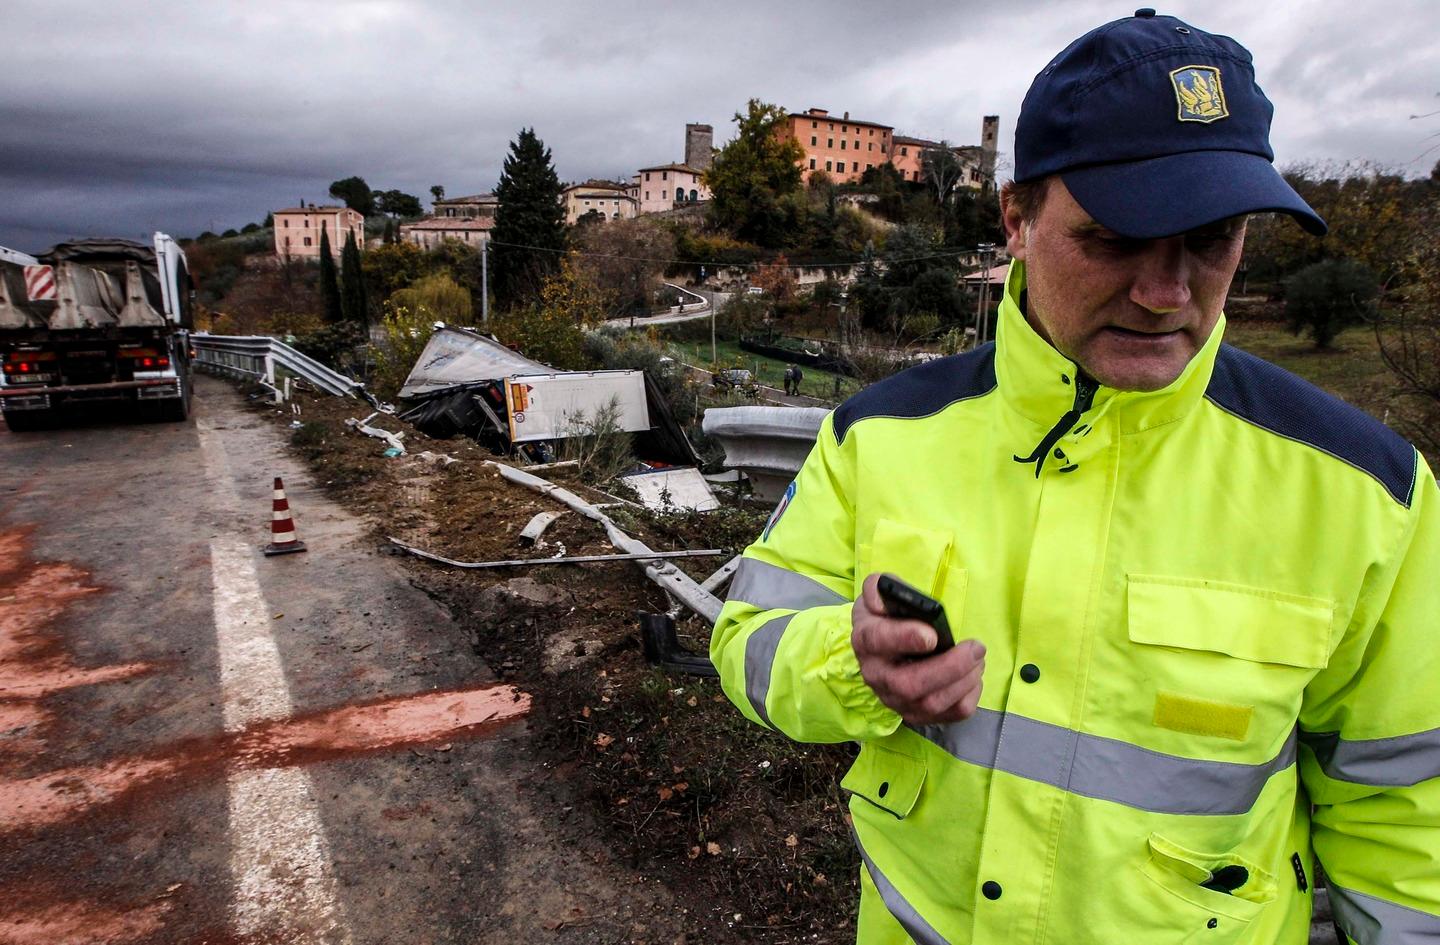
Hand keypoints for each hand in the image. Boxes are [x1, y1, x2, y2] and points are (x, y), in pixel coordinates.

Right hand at [851, 573, 985, 725]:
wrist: (887, 645)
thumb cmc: (888, 616)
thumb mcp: (879, 594)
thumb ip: (879, 587)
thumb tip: (884, 597)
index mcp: (866, 640)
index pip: (878, 642)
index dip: (905, 638)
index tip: (932, 634)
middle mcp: (876, 675)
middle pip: (910, 685)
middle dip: (949, 667)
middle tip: (976, 648)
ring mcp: (896, 700)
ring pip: (933, 703)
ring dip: (964, 679)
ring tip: (978, 657)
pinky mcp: (918, 714)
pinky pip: (950, 714)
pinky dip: (970, 694)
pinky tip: (971, 674)